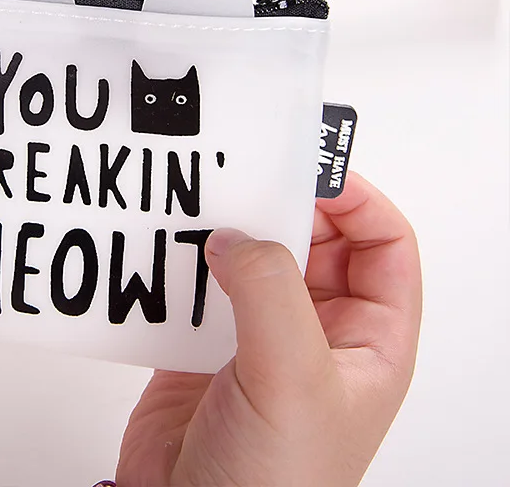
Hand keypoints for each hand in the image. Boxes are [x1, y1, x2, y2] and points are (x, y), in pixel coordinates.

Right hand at [116, 172, 421, 486]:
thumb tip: (237, 234)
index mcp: (367, 340)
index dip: (354, 198)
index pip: (382, 243)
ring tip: (202, 206)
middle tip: (245, 174)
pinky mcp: (207, 344)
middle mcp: (317, 332)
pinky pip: (200, 281)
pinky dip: (183, 260)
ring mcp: (259, 336)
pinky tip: (166, 251)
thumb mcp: (292, 378)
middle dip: (283, 203)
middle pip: (313, 238)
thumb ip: (270, 291)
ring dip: (228, 228)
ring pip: (254, 255)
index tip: (307, 170)